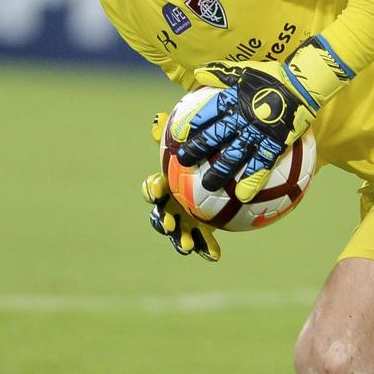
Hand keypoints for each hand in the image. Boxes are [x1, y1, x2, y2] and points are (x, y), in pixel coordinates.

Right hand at [144, 112, 220, 260]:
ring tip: (187, 247)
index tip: (155, 191)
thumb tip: (158, 118)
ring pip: (177, 233)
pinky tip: (215, 256)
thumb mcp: (193, 142)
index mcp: (166, 184)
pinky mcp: (200, 230)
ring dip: (180, 240)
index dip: (151, 189)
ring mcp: (184, 219)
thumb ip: (177, 134)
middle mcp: (170, 204)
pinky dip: (207, 248)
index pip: (153, 187)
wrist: (222, 171)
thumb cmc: (205, 154)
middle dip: (161, 220)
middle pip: (159, 214)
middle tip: (168, 223)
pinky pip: (202, 240)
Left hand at [174, 35, 352, 201]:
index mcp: (234, 99)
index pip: (208, 112)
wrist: (303, 83)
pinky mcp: (275, 142)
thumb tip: (197, 73)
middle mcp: (242, 117)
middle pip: (216, 135)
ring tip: (208, 185)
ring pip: (235, 154)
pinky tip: (243, 195)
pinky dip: (252, 179)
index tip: (179, 135)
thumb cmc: (272, 75)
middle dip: (199, 149)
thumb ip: (220, 73)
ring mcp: (259, 132)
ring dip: (220, 170)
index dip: (192, 123)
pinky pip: (263, 163)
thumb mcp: (243, 70)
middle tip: (184, 160)